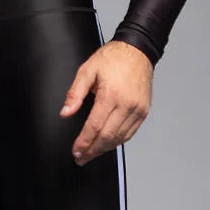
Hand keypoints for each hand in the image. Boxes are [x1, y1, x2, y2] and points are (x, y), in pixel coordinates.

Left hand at [59, 40, 152, 164]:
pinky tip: (107, 145)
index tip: (76, 151)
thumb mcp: (87, 71)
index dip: (84, 142)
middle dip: (92, 150)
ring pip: (120, 138)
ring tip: (91, 154)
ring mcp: (137, 110)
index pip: (95, 126)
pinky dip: (117, 142)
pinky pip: (130, 133)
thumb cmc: (112, 59)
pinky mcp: (143, 112)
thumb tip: (65, 113)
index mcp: (111, 95)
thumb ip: (75, 94)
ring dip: (104, 149)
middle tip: (81, 158)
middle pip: (108, 137)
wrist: (137, 51)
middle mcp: (126, 105)